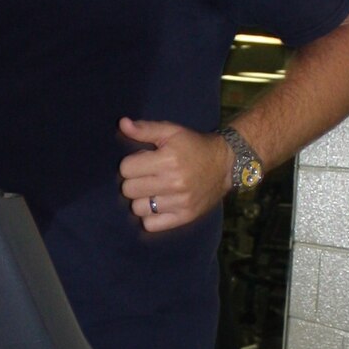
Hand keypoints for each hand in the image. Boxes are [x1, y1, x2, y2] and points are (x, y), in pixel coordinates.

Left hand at [117, 117, 231, 231]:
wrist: (225, 165)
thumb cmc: (194, 146)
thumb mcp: (172, 132)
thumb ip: (145, 129)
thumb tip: (122, 123)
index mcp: (168, 160)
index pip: (126, 169)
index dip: (131, 164)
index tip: (143, 162)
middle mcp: (174, 183)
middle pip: (128, 190)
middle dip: (134, 181)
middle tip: (147, 177)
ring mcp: (179, 202)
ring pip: (137, 208)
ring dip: (141, 200)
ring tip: (153, 191)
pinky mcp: (184, 217)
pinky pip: (151, 225)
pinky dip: (150, 217)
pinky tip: (158, 205)